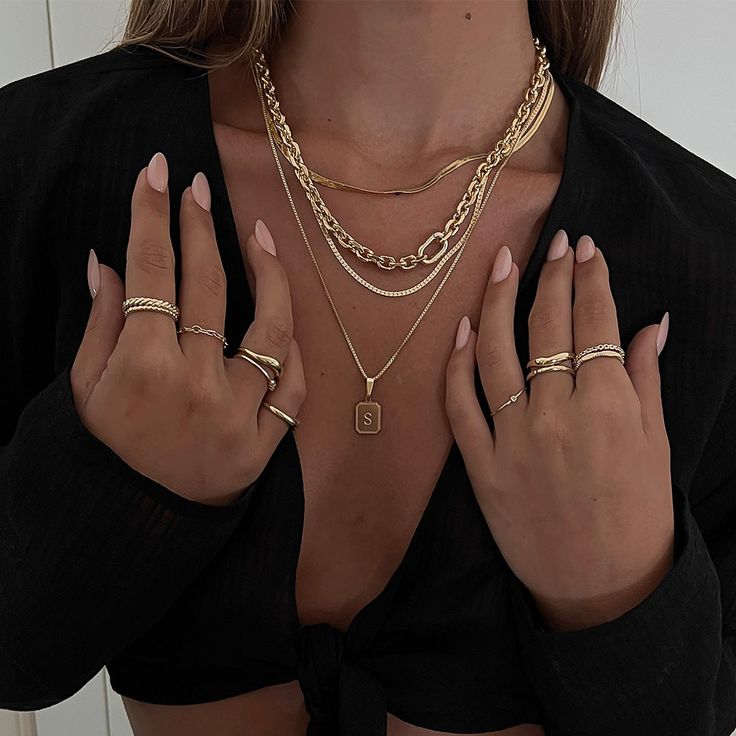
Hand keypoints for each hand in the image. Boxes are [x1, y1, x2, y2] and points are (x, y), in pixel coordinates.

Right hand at [70, 152, 305, 506]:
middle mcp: (197, 384)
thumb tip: (109, 262)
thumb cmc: (110, 447)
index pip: (153, 274)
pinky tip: (284, 319)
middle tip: (198, 192)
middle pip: (210, 288)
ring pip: (272, 330)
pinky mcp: (266, 440)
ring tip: (259, 235)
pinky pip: (294, 386)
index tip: (160, 172)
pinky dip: (292, 351)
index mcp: (144, 367)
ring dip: (271, 276)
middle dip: (202, 229)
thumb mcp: (85, 389)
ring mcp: (238, 413)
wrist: (143, 518)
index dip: (154, 217)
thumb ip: (101, 324)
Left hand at [445, 231, 673, 630]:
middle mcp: (558, 414)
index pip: (595, 323)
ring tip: (502, 261)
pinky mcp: (481, 465)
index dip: (590, 279)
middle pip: (548, 327)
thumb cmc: (636, 513)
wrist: (600, 585)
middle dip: (553, 276)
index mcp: (609, 406)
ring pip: (496, 353)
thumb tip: (650, 324)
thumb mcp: (654, 445)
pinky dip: (457, 365)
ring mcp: (514, 439)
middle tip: (555, 242)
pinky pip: (460, 405)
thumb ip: (646, 380)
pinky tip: (463, 328)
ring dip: (498, 301)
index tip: (586, 248)